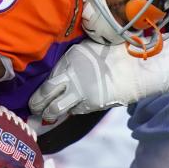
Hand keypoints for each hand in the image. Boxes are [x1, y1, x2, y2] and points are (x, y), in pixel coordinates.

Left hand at [29, 32, 168, 121]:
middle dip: (35, 105)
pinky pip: (75, 111)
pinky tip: (73, 109)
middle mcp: (70, 74)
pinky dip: (72, 111)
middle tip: (32, 110)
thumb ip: (71, 64)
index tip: (34, 96)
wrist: (136, 67)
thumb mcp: (87, 51)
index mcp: (69, 59)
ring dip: (49, 114)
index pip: (46, 78)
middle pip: (44, 94)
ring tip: (47, 116)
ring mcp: (80, 91)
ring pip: (55, 109)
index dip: (38, 90)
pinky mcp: (91, 104)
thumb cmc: (114, 55)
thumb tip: (57, 78)